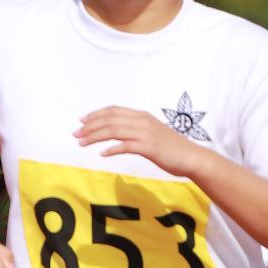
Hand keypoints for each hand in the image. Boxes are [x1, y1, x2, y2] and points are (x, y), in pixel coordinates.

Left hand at [76, 107, 195, 175]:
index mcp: (141, 116)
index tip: (81, 121)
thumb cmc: (172, 148)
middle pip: (110, 119)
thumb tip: (118, 135)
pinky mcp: (149, 147)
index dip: (95, 114)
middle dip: (90, 126)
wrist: (192, 157)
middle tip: (76, 134)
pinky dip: (112, 149)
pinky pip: (126, 146)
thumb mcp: (151, 134)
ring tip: (82, 143)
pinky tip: (102, 154)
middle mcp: (142, 121)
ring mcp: (146, 133)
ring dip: (95, 136)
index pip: (114, 111)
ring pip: (114, 131)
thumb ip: (136, 131)